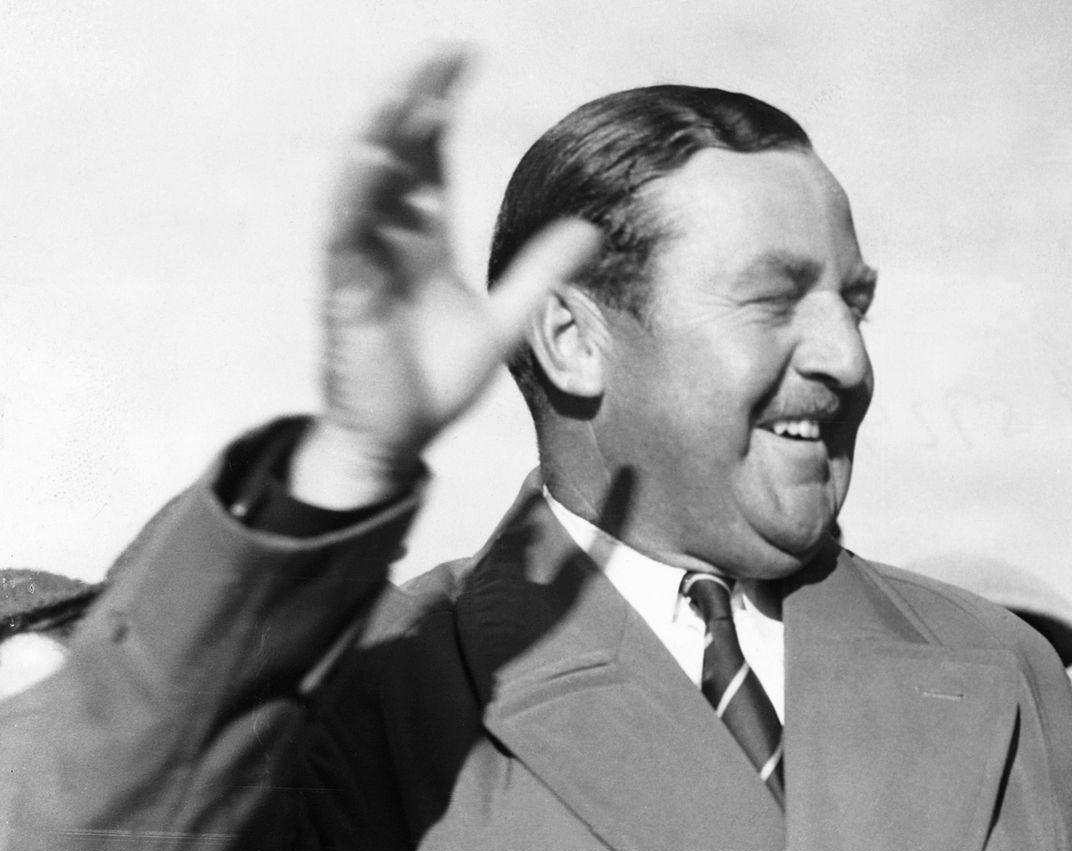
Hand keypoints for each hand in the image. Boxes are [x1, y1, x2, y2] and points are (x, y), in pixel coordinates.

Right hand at [292, 49, 600, 508]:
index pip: (430, 157)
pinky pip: (346, 231)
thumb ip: (541, 272)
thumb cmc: (432, 383)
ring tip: (409, 90)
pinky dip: (358, 192)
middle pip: (399, 154)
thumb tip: (589, 229)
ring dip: (385, 134)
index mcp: (422, 242)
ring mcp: (363, 261)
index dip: (442, 108)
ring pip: (366, 182)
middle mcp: (388, 240)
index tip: (463, 61)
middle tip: (444, 53)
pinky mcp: (346, 291)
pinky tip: (375, 155)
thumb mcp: (505, 321)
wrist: (395, 441)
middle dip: (418, 101)